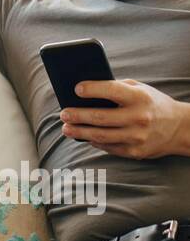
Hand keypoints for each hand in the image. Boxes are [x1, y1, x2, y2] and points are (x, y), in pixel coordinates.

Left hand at [59, 79, 187, 158]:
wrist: (180, 128)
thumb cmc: (153, 103)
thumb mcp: (140, 89)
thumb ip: (115, 87)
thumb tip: (84, 91)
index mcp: (139, 98)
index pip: (112, 91)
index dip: (92, 90)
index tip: (75, 89)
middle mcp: (139, 118)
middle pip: (100, 117)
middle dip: (78, 115)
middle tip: (63, 114)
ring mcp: (137, 137)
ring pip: (101, 136)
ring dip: (80, 132)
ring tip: (66, 128)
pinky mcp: (136, 152)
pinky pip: (109, 147)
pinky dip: (94, 142)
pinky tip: (84, 137)